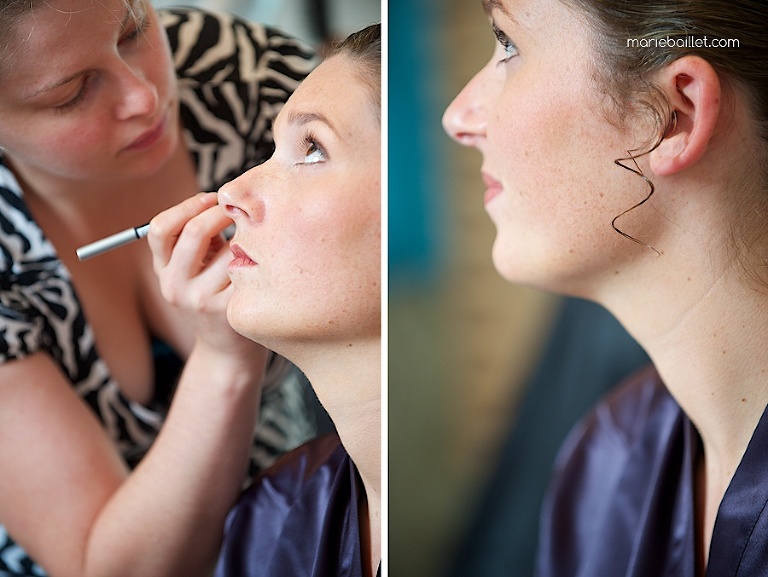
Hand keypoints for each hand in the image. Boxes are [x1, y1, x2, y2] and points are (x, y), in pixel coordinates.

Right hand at [147, 193, 265, 365]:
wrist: (227, 349)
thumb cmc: (215, 296)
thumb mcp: (194, 271)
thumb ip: (198, 239)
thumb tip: (225, 197)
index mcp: (163, 272)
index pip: (160, 229)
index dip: (187, 206)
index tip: (211, 198)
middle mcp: (176, 287)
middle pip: (192, 232)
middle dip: (219, 211)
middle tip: (239, 209)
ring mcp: (201, 300)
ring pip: (227, 249)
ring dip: (243, 236)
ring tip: (253, 239)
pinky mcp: (228, 310)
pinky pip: (245, 269)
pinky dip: (256, 257)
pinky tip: (264, 259)